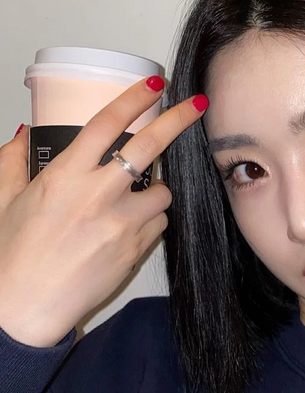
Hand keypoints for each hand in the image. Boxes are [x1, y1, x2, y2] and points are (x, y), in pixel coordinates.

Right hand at [0, 77, 208, 346]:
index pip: (105, 124)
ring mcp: (122, 224)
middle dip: (178, 120)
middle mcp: (98, 196)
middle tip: (197, 106)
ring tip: (128, 204)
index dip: (134, 98)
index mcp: (64, 177)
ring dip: (153, 191)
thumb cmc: (14, 257)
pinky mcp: (136, 249)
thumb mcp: (3, 200)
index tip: (154, 85)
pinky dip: (150, 221)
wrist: (27, 307)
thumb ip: (12, 161)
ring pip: (162, 192)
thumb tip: (24, 133)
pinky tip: (125, 231)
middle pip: (150, 146)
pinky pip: (159, 225)